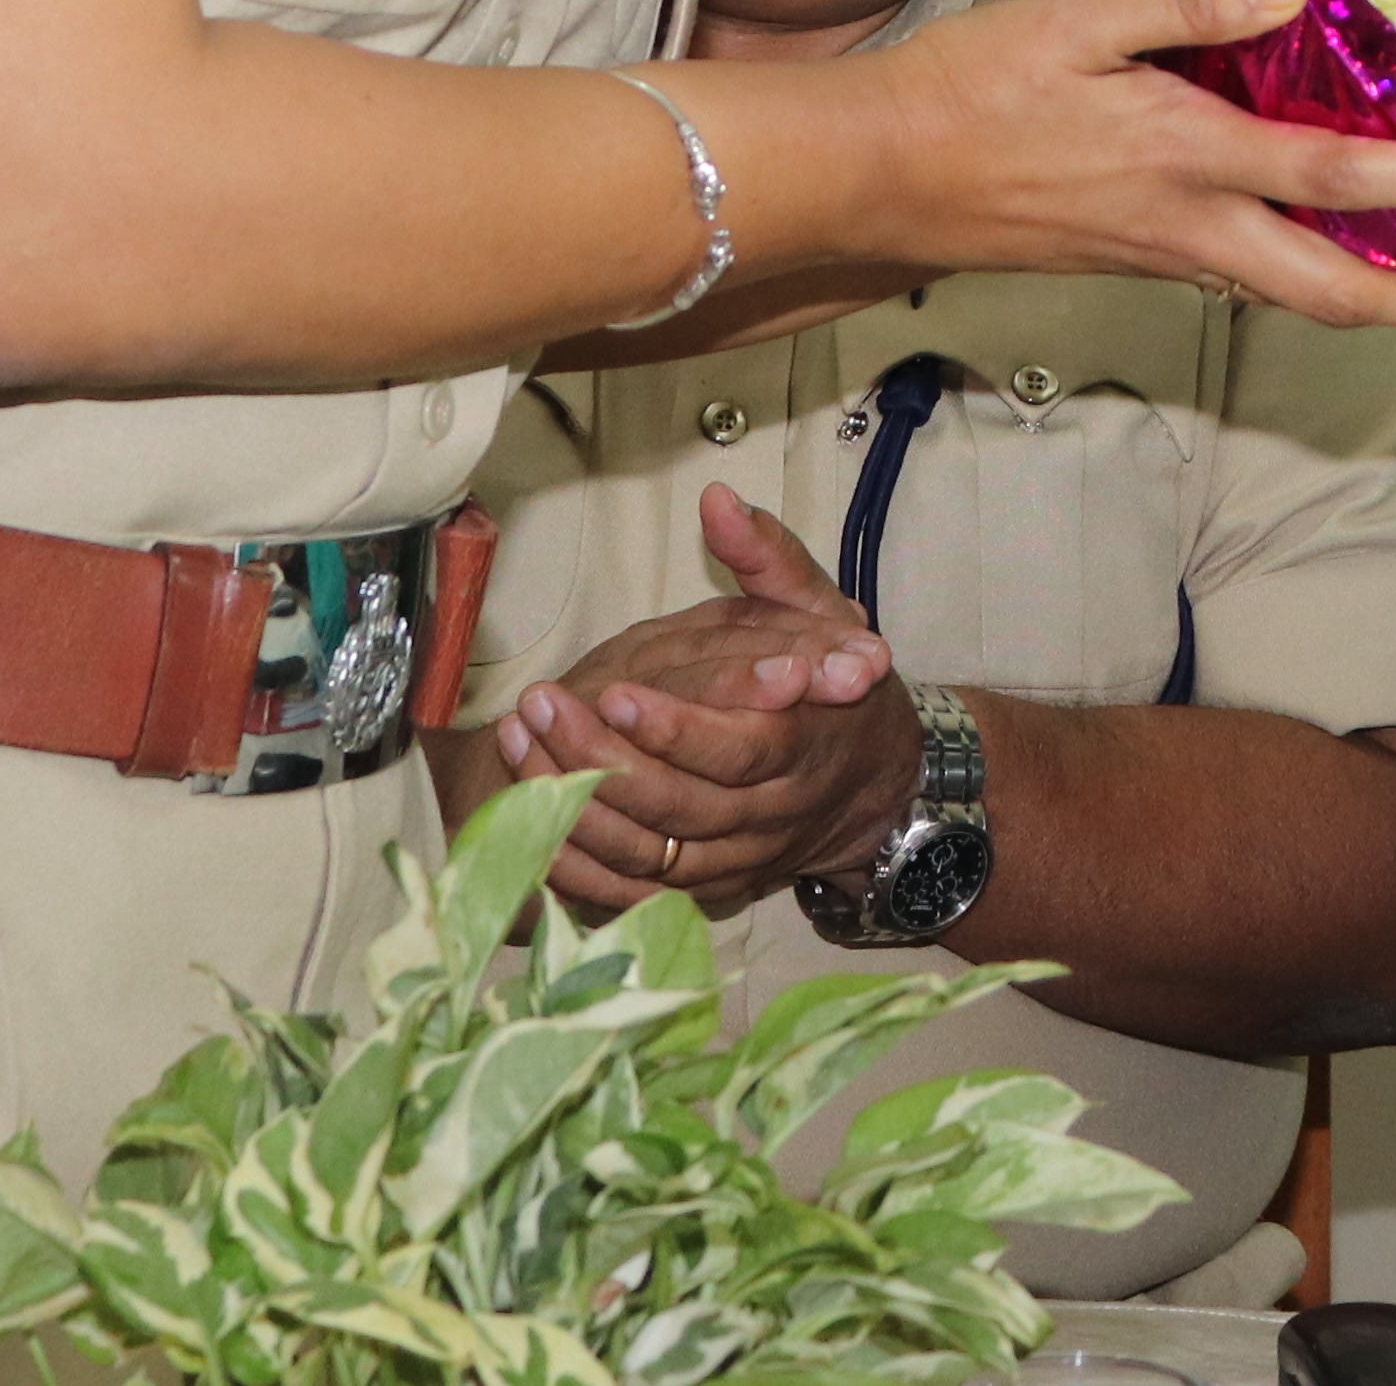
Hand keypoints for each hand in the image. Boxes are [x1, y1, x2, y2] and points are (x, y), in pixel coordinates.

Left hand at [484, 490, 927, 913]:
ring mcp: (738, 862)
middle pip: (681, 807)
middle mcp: (773, 816)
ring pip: (650, 856)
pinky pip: (635, 896)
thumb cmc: (836, 685)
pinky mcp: (707, 890)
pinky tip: (532, 815)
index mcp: (805, 745)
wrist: (874, 783)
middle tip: (541, 704)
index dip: (675, 730)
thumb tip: (718, 500)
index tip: (614, 693)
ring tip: (521, 741)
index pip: (739, 749)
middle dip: (601, 758)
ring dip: (577, 807)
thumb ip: (769, 557)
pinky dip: (580, 867)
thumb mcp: (821, 612)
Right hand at [868, 0, 1395, 329]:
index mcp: (1182, 158)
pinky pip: (1247, 276)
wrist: (872, 177)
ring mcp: (1165, 255)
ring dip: (1381, 296)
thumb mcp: (1072, 18)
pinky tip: (1339, 240)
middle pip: (1332, 294)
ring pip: (1294, 295)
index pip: (1329, 179)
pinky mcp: (1140, 260)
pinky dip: (1312, 270)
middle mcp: (1187, 227)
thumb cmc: (963, 91)